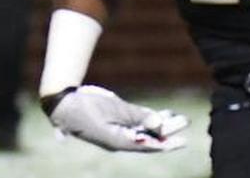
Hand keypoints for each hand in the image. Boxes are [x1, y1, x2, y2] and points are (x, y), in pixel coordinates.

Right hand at [42, 85, 188, 151]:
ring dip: (161, 124)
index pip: (148, 146)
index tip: (183, 141)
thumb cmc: (87, 106)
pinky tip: (162, 113)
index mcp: (119, 141)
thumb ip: (138, 115)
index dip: (167, 144)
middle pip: (149, 138)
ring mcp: (117, 132)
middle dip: (168, 131)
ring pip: (144, 131)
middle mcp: (120, 140)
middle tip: (186, 121)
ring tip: (179, 117)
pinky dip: (149, 119)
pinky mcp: (114, 124)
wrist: (63, 103)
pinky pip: (136, 124)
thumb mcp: (114, 109)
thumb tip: (159, 124)